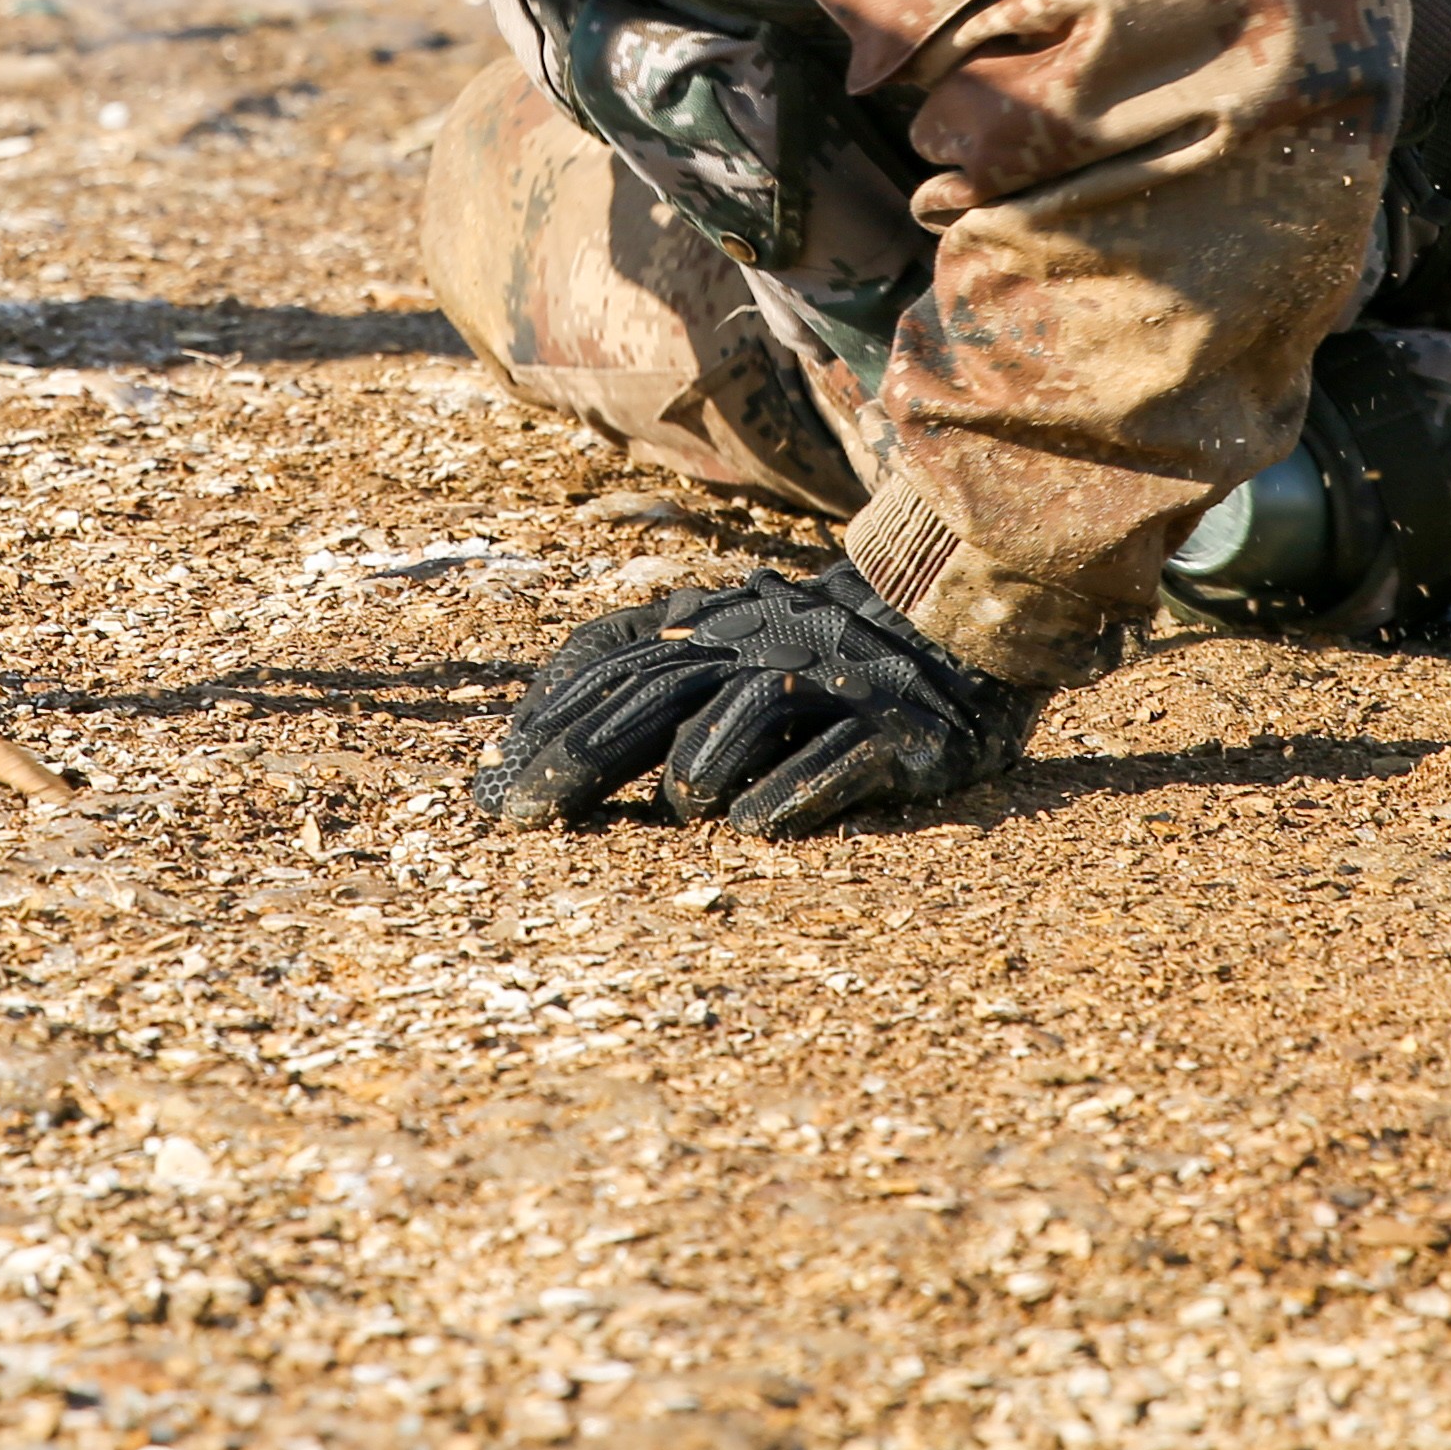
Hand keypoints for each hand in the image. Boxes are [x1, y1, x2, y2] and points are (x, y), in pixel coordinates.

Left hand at [471, 564, 1046, 838]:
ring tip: (679, 805)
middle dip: (584, 755)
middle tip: (523, 816)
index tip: (489, 788)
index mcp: (710, 628)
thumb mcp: (725, 639)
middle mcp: (759, 647)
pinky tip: (758, 825)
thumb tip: (527, 732)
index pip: (611, 666)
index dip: (547, 723)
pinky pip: (841, 757)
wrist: (961, 623)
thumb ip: (639, 663)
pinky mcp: (895, 731)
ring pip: (750, 711)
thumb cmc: (818, 656)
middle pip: (657, 691)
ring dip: (702, 762)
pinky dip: (797, 789)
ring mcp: (828, 686)